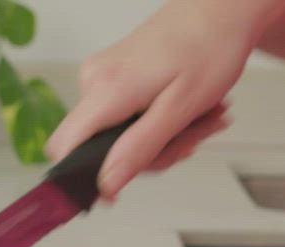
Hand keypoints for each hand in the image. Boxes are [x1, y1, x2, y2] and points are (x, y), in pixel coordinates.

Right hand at [44, 0, 275, 198]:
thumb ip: (140, 149)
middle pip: (100, 150)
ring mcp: (101, 79)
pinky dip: (157, 124)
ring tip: (197, 119)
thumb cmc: (208, 49)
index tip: (117, 190)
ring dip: (162, 140)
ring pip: (118, 138)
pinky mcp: (111, 79)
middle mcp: (94, 81)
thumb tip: (106, 185)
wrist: (218, 10)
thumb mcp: (179, 110)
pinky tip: (184, 112)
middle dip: (149, 155)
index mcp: (106, 89)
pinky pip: (125, 120)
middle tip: (189, 138)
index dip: (84, 176)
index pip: (65, 147)